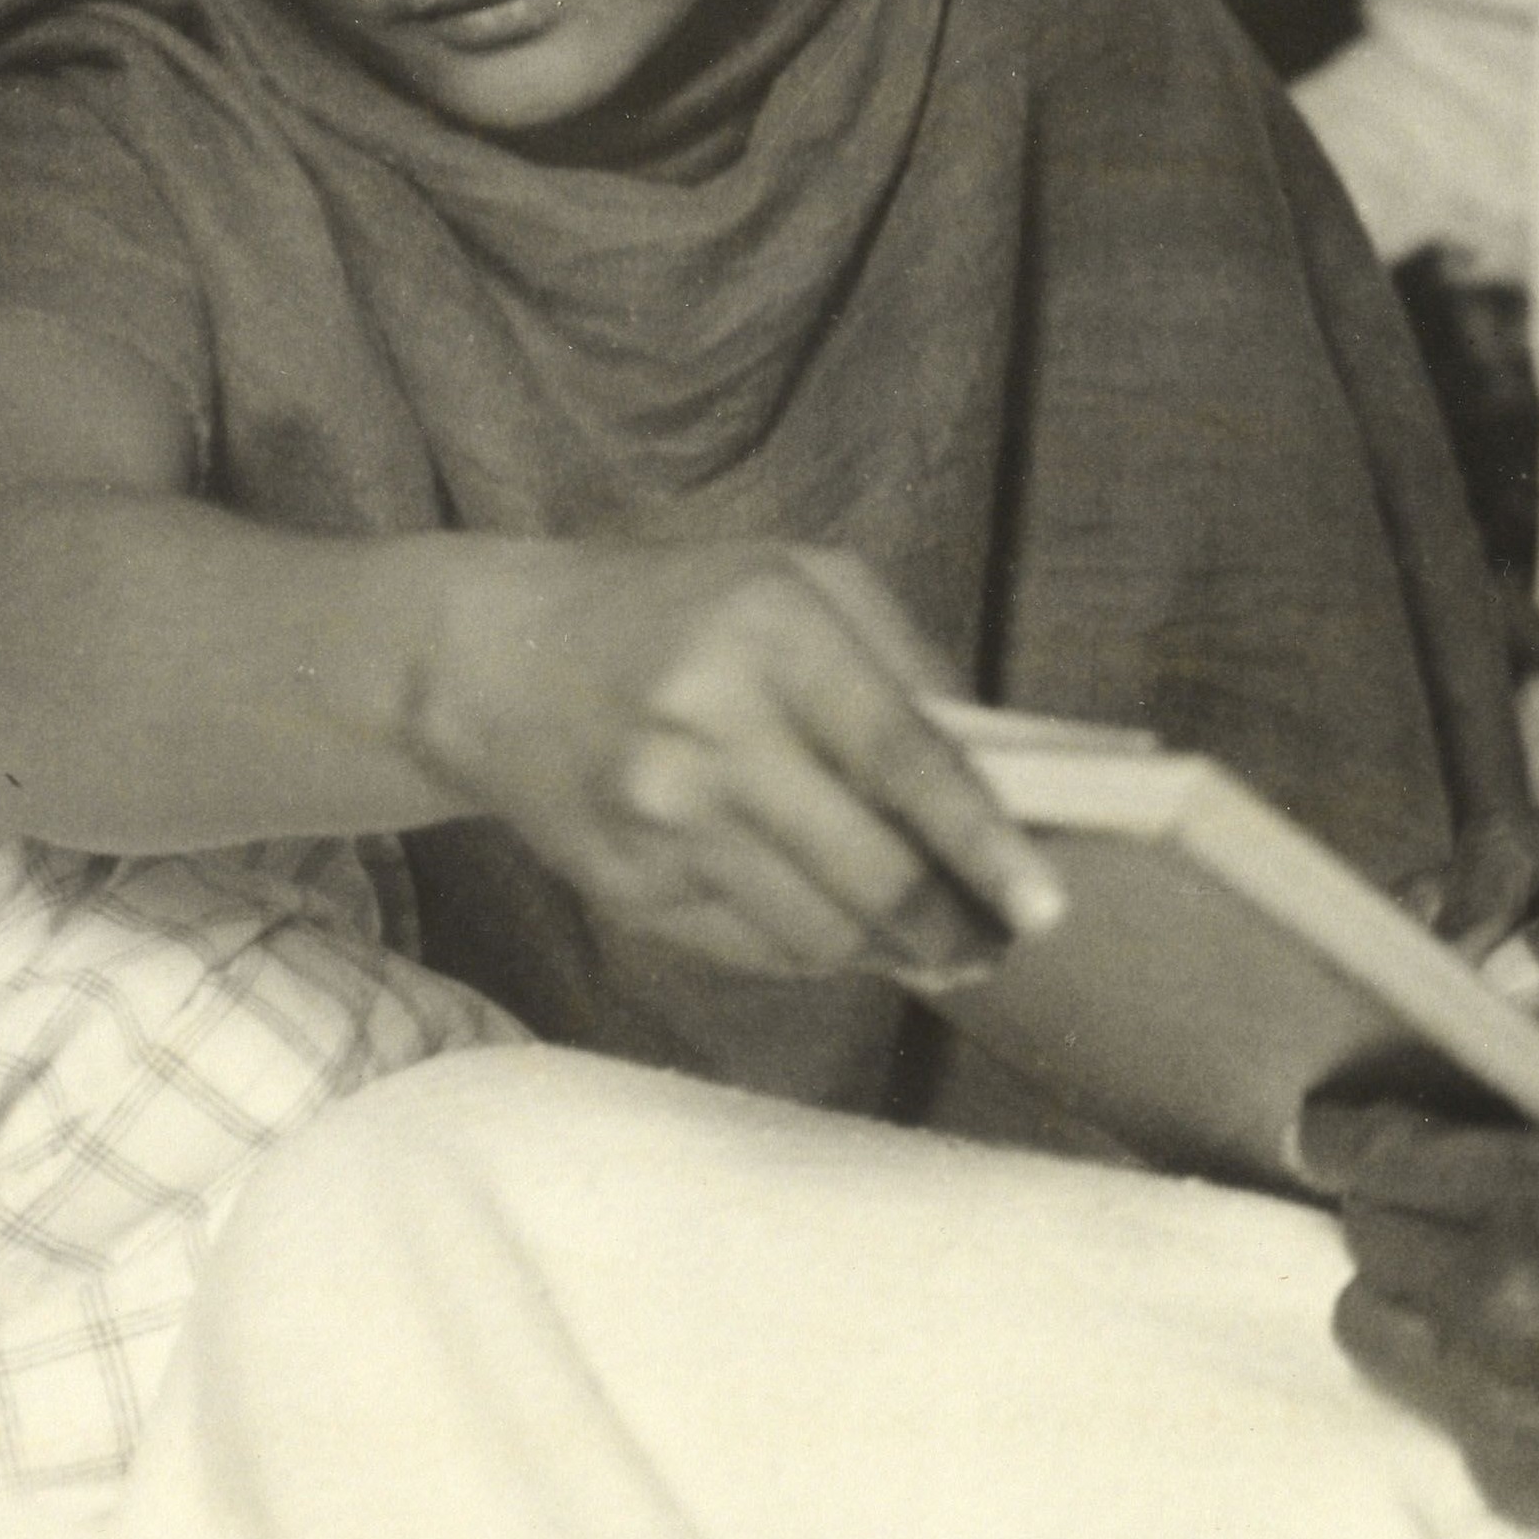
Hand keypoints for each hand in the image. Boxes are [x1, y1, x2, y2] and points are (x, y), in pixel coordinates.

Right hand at [404, 539, 1065, 984]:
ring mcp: (659, 816)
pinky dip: (814, 948)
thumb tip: (1010, 781)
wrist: (495, 663)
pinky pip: (754, 947)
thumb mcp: (802, 586)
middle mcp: (710, 726)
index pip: (902, 757)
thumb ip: (909, 669)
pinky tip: (838, 926)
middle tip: (999, 948)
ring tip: (932, 944)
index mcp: (772, 631)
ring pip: (817, 933)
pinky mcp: (624, 885)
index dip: (981, 842)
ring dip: (891, 952)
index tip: (1044, 905)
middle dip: (952, 928)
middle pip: (868, 870)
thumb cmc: (685, 614)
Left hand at [1305, 1042, 1538, 1538]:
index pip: (1393, 1145)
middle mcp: (1515, 1298)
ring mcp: (1503, 1400)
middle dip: (1379, 1189)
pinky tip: (1515, 1342)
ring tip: (1457, 1258)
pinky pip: (1420, 1396)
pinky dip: (1437, 1358)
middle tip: (1420, 1172)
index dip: (1359, 1118)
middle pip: (1363, 1226)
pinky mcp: (1514, 1480)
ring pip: (1366, 1315)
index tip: (1355, 1105)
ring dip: (1394, 1277)